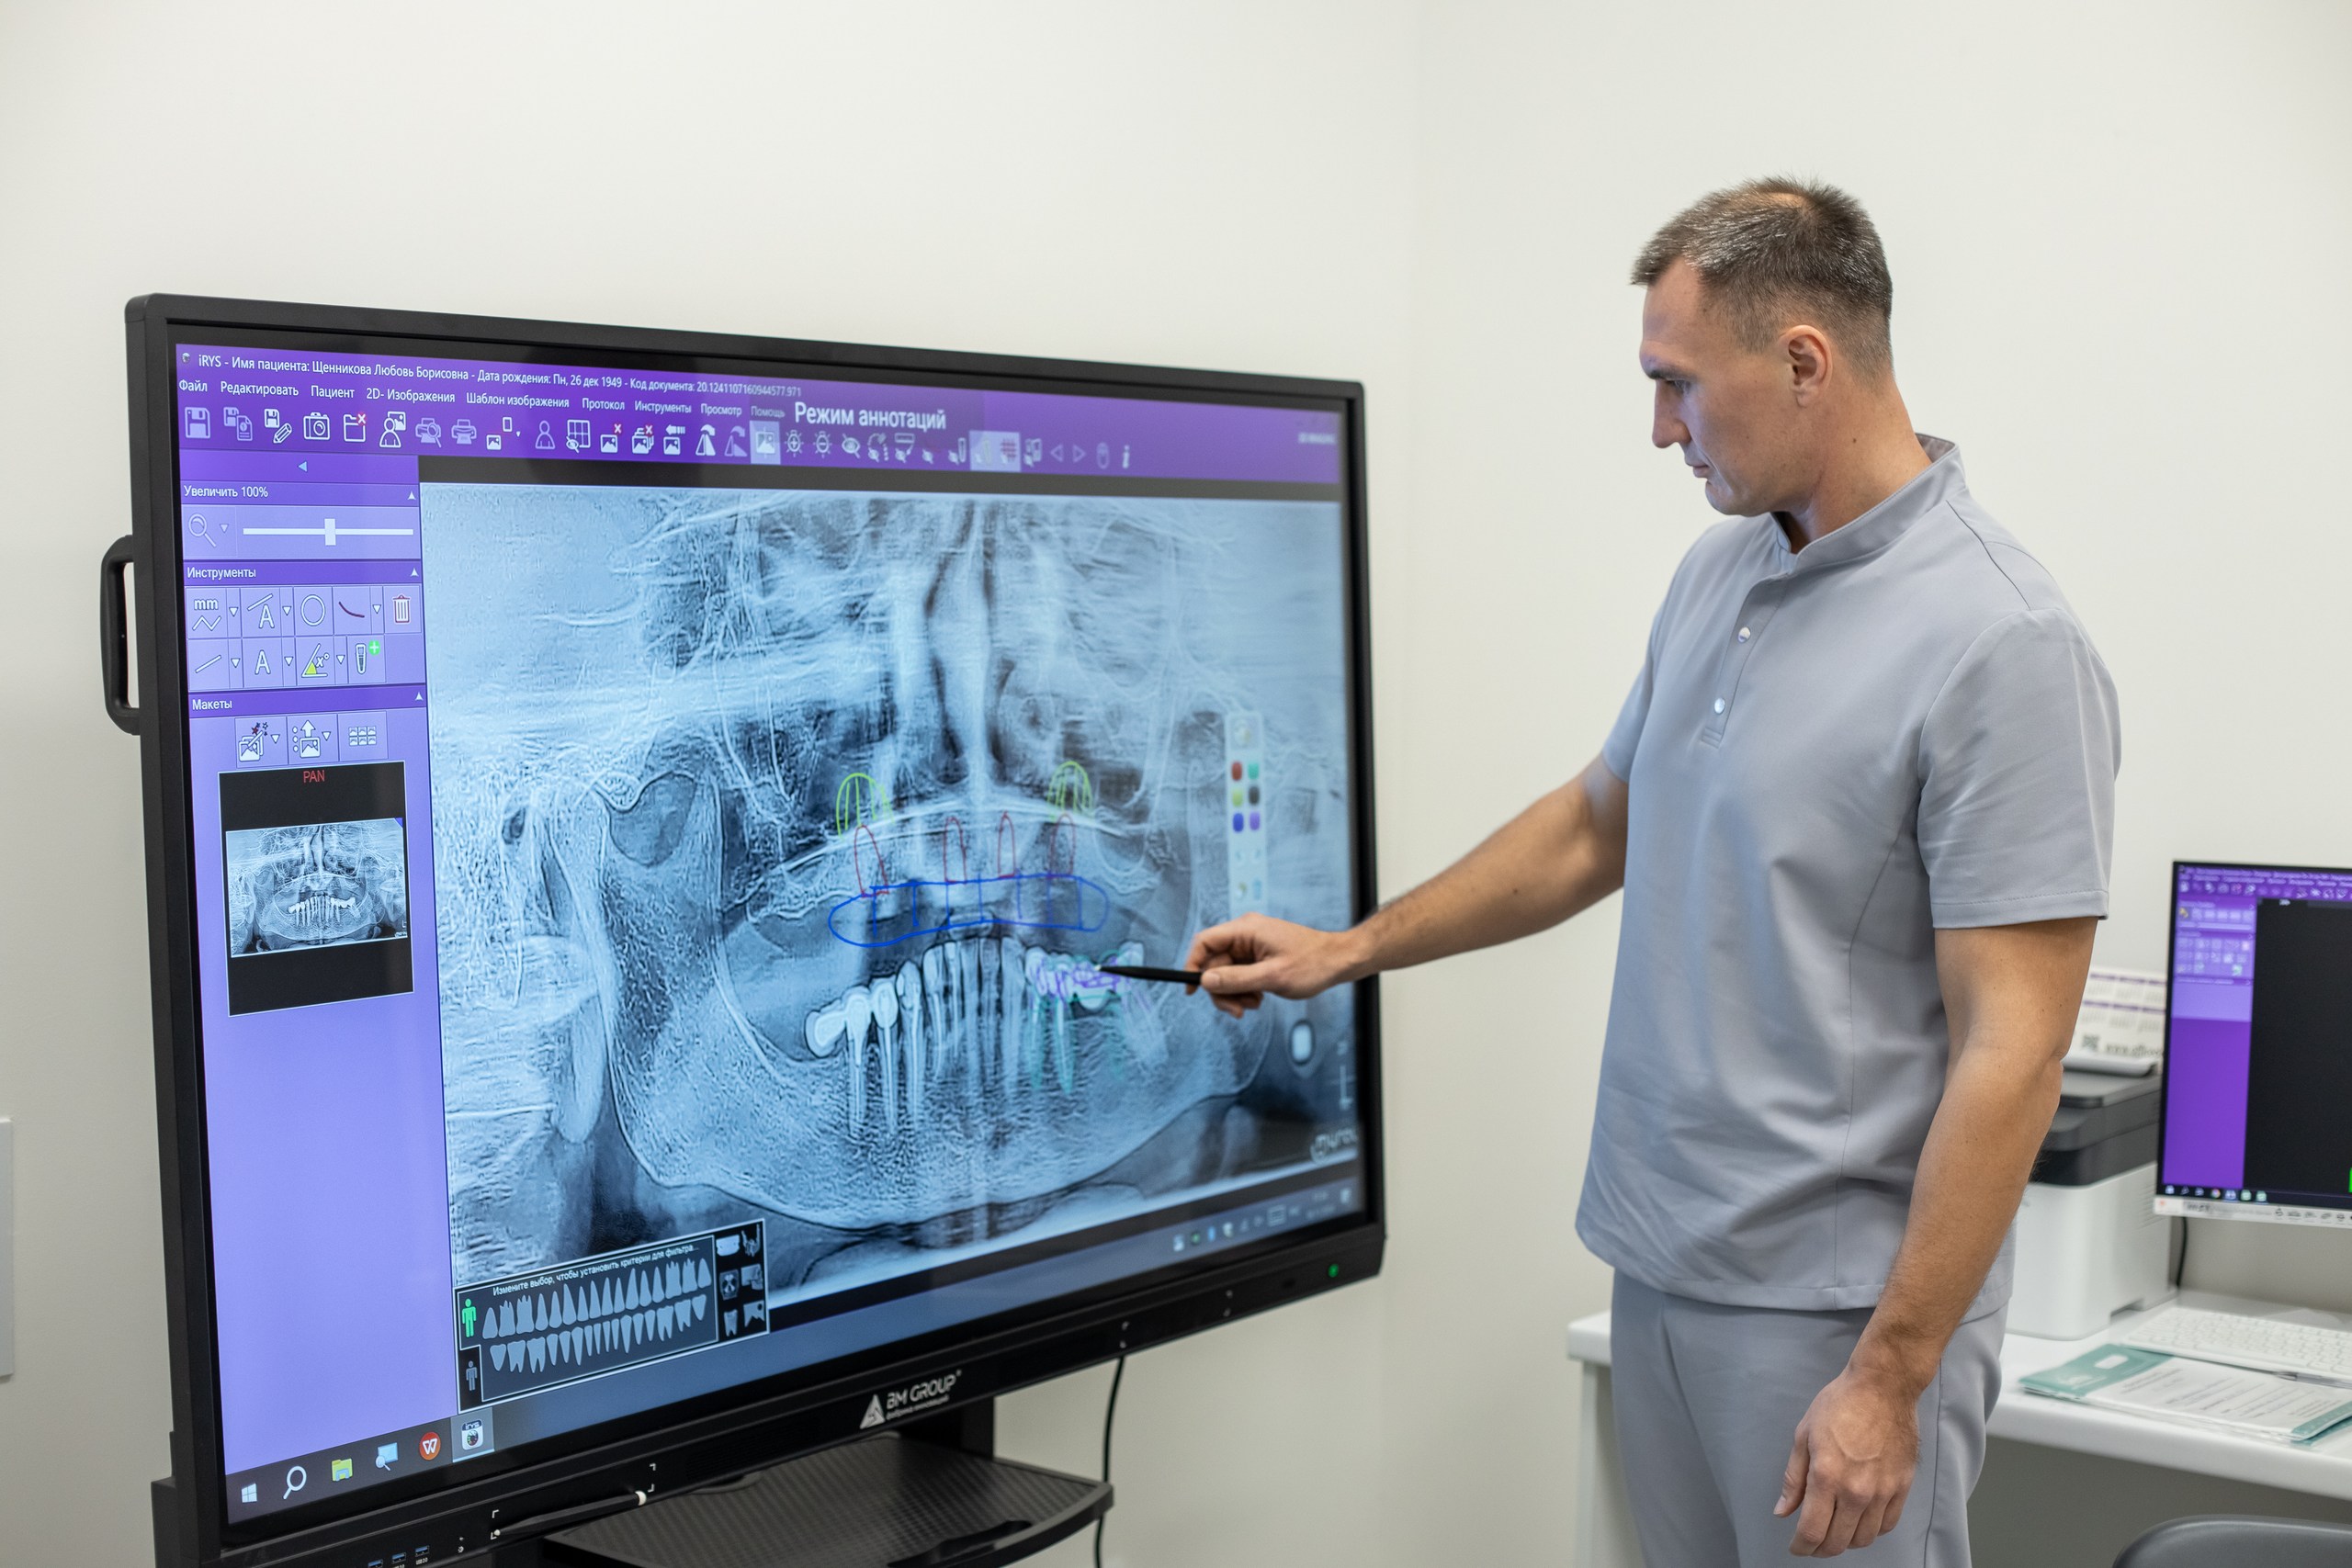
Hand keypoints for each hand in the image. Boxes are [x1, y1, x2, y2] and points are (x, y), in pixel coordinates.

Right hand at [1183, 913, 1357, 1016]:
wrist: (1338, 962)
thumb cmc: (1312, 964)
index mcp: (1246, 930)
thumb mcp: (1272, 977)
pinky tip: (1260, 998)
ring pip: (1226, 973)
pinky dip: (1244, 990)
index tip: (1192, 989)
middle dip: (1222, 990)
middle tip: (1236, 1011)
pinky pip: (1240, 975)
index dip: (1193, 964)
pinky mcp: (1259, 957)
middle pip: (1214, 963)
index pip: (1204, 942)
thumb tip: (1205, 980)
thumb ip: (1236, 979)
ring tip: (1254, 1004)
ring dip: (1235, 993)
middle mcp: (1245, 935)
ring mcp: (1252, 946)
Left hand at [1776, 1368, 1919, 1556]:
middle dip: (1820, 1549)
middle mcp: (1856, 1491)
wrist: (1883, 1387)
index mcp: (1826, 1477)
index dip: (1801, 1547)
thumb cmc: (1840, 1404)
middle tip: (1812, 1544)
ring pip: (1864, 1538)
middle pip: (1838, 1541)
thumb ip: (1793, 1478)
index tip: (1796, 1547)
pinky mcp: (1902, 1487)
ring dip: (1846, 1542)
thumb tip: (1783, 1511)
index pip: (1812, 1531)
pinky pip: (1886, 1524)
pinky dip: (1871, 1530)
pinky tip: (1860, 1521)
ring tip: (1835, 1532)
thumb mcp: (1804, 1436)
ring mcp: (1882, 1491)